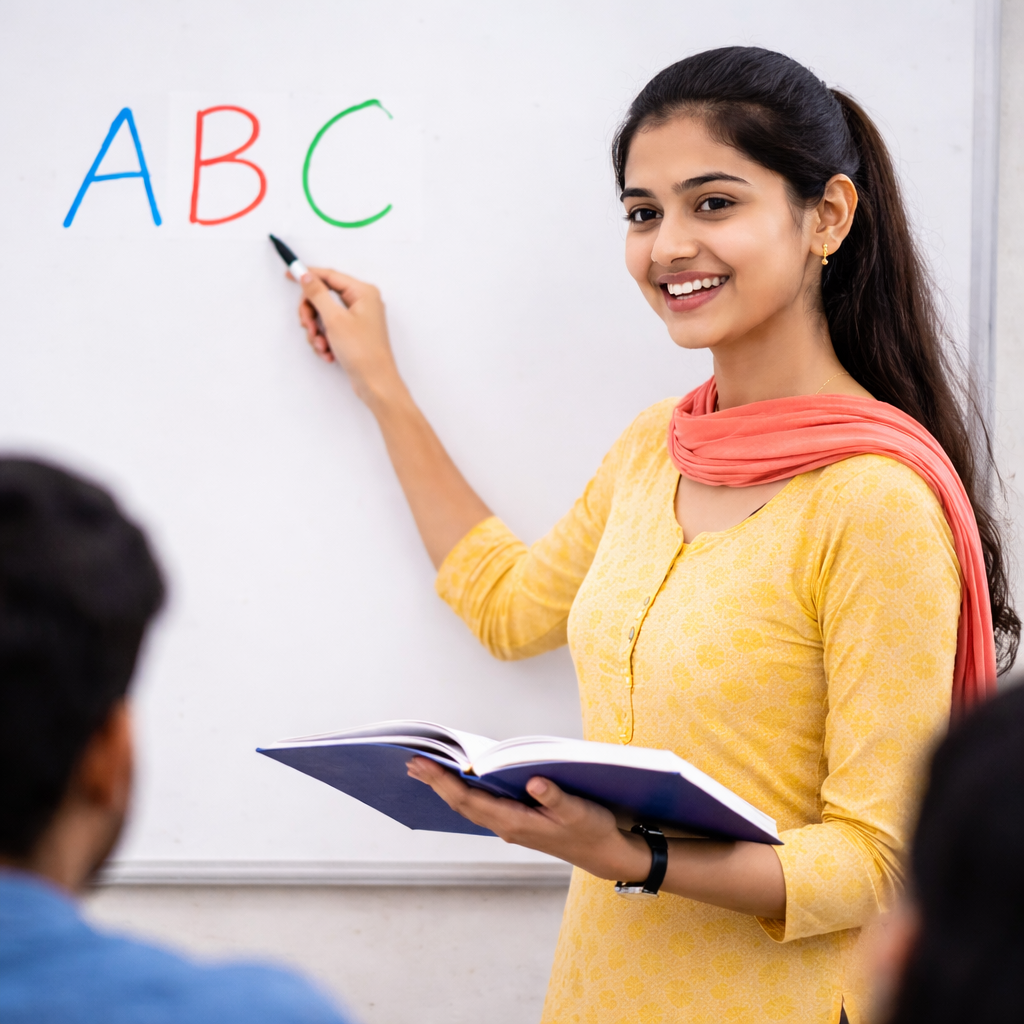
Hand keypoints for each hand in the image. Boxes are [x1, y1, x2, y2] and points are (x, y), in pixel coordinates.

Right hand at [297, 268, 403, 407]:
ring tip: (322, 346)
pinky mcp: (354, 334)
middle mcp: (363, 302)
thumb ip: (318, 294)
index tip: (288, 275)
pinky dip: (325, 341)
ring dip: (317, 332)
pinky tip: (328, 354)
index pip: (330, 275)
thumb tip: (306, 276)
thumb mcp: (334, 319)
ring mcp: (358, 319)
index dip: (308, 275)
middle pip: (324, 297)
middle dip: (312, 315)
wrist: (375, 383)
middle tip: (308, 328)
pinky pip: (331, 330)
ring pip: (324, 316)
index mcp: (363, 292)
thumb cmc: (362, 352)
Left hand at [406, 757, 649, 880]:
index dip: (443, 781)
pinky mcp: (516, 822)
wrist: (603, 853)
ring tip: (424, 769)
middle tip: (411, 761)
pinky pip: (480, 806)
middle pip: (462, 803)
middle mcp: (506, 825)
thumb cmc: (592, 828)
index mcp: (516, 822)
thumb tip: (533, 782)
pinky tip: (457, 781)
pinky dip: (463, 792)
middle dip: (435, 782)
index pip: (469, 799)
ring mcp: (509, 825)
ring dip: (445, 787)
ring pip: (469, 806)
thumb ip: (556, 797)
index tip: (423, 764)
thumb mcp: (579, 811)